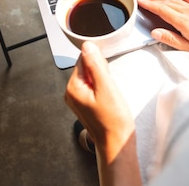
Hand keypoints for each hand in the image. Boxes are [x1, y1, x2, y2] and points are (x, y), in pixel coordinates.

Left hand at [64, 42, 134, 160]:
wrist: (117, 142)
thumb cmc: (113, 121)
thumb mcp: (107, 88)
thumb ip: (96, 65)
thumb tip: (87, 46)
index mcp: (73, 87)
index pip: (84, 59)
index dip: (99, 63)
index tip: (106, 75)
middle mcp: (72, 93)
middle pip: (87, 67)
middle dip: (101, 72)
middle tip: (109, 88)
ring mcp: (78, 99)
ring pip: (92, 77)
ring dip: (103, 81)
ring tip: (109, 95)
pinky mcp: (85, 103)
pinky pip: (94, 86)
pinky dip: (103, 88)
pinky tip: (108, 99)